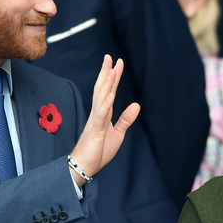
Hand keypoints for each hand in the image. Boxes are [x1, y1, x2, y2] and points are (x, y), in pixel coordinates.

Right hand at [69, 54, 139, 186]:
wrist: (85, 166)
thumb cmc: (98, 151)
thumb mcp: (117, 134)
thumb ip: (126, 119)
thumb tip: (136, 104)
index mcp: (103, 113)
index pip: (109, 91)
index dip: (114, 77)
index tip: (117, 63)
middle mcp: (98, 113)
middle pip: (103, 89)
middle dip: (107, 73)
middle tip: (110, 57)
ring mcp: (96, 120)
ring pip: (101, 98)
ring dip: (107, 84)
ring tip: (112, 70)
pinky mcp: (95, 130)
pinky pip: (101, 115)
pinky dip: (106, 104)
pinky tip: (111, 95)